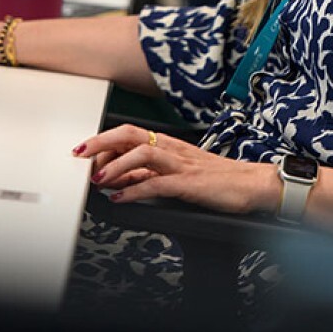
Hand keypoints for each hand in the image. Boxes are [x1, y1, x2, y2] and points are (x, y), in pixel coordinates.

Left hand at [73, 124, 280, 215]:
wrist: (252, 184)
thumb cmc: (218, 179)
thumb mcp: (178, 174)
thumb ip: (150, 174)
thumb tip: (121, 179)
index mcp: (169, 144)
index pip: (131, 133)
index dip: (105, 141)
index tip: (86, 153)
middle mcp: (173, 149)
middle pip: (131, 134)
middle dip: (101, 141)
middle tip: (79, 152)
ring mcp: (182, 164)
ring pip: (143, 153)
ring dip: (116, 164)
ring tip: (98, 178)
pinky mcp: (191, 182)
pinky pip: (158, 183)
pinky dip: (136, 190)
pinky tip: (121, 197)